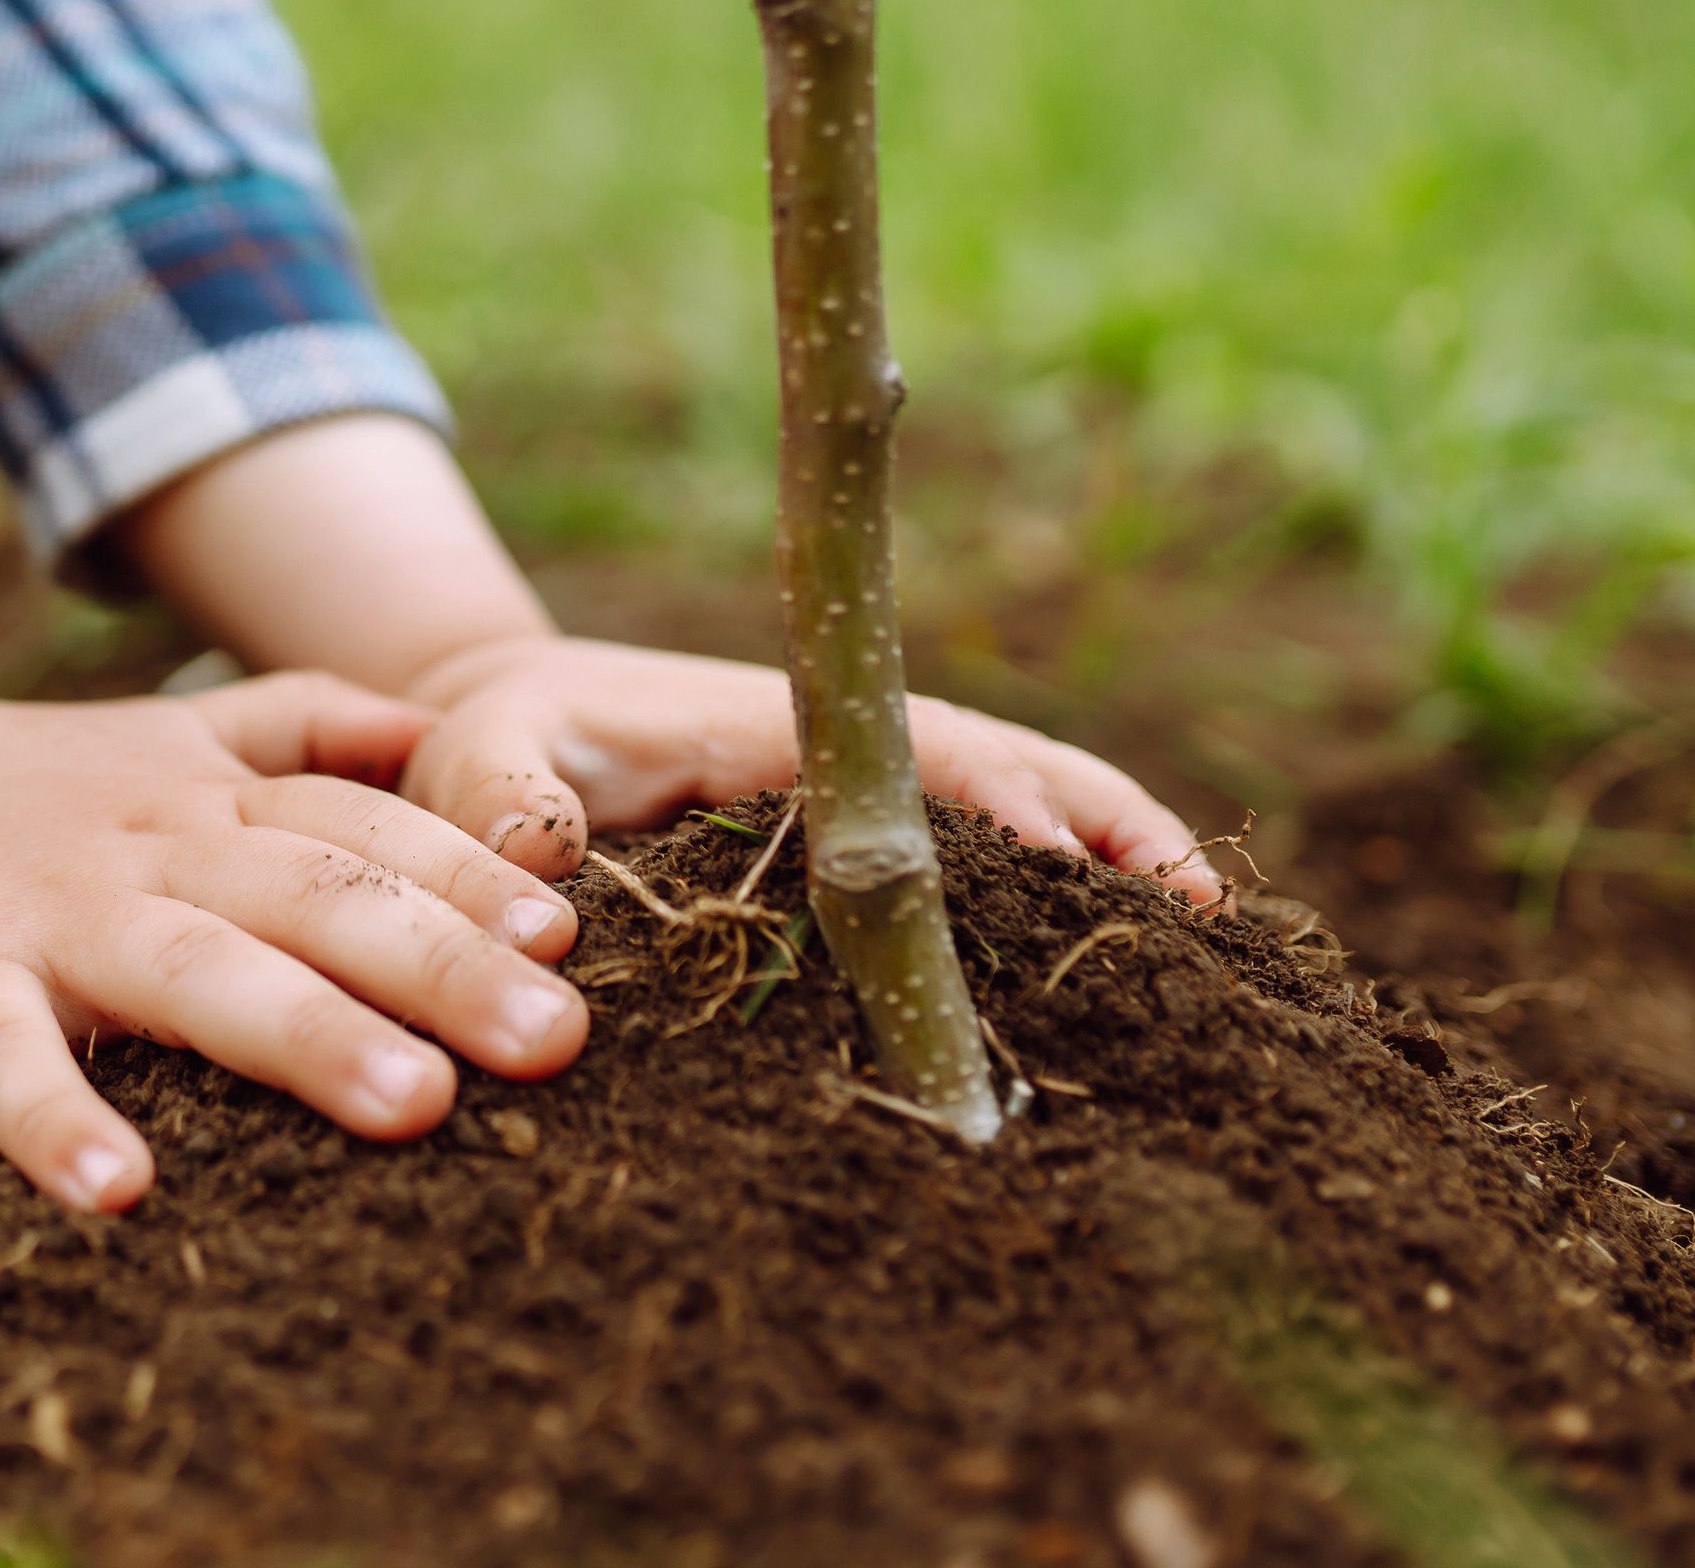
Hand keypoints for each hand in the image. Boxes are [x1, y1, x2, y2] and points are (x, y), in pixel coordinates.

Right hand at [0, 673, 589, 1214]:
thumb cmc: (41, 788)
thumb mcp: (179, 731)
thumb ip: (309, 724)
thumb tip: (450, 731)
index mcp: (216, 797)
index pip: (363, 828)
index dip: (465, 878)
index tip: (565, 940)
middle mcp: (154, 849)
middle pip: (314, 895)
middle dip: (439, 964)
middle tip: (555, 1042)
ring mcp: (51, 916)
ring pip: (192, 968)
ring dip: (303, 1033)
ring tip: (410, 1105)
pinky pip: (3, 1055)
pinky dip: (54, 1120)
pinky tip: (118, 1194)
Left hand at [394, 635, 1223, 902]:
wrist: (502, 734)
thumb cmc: (494, 743)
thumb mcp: (477, 757)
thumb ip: (503, 801)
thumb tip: (544, 864)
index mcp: (777, 722)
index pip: (908, 752)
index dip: (987, 796)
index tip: (1053, 853)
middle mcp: (851, 752)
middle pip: (1010, 775)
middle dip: (1107, 836)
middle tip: (1207, 925)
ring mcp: (874, 797)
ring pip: (1028, 815)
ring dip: (1117, 867)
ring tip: (1217, 955)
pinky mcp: (872, 851)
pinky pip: (990, 866)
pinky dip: (1075, 895)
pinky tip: (1143, 971)